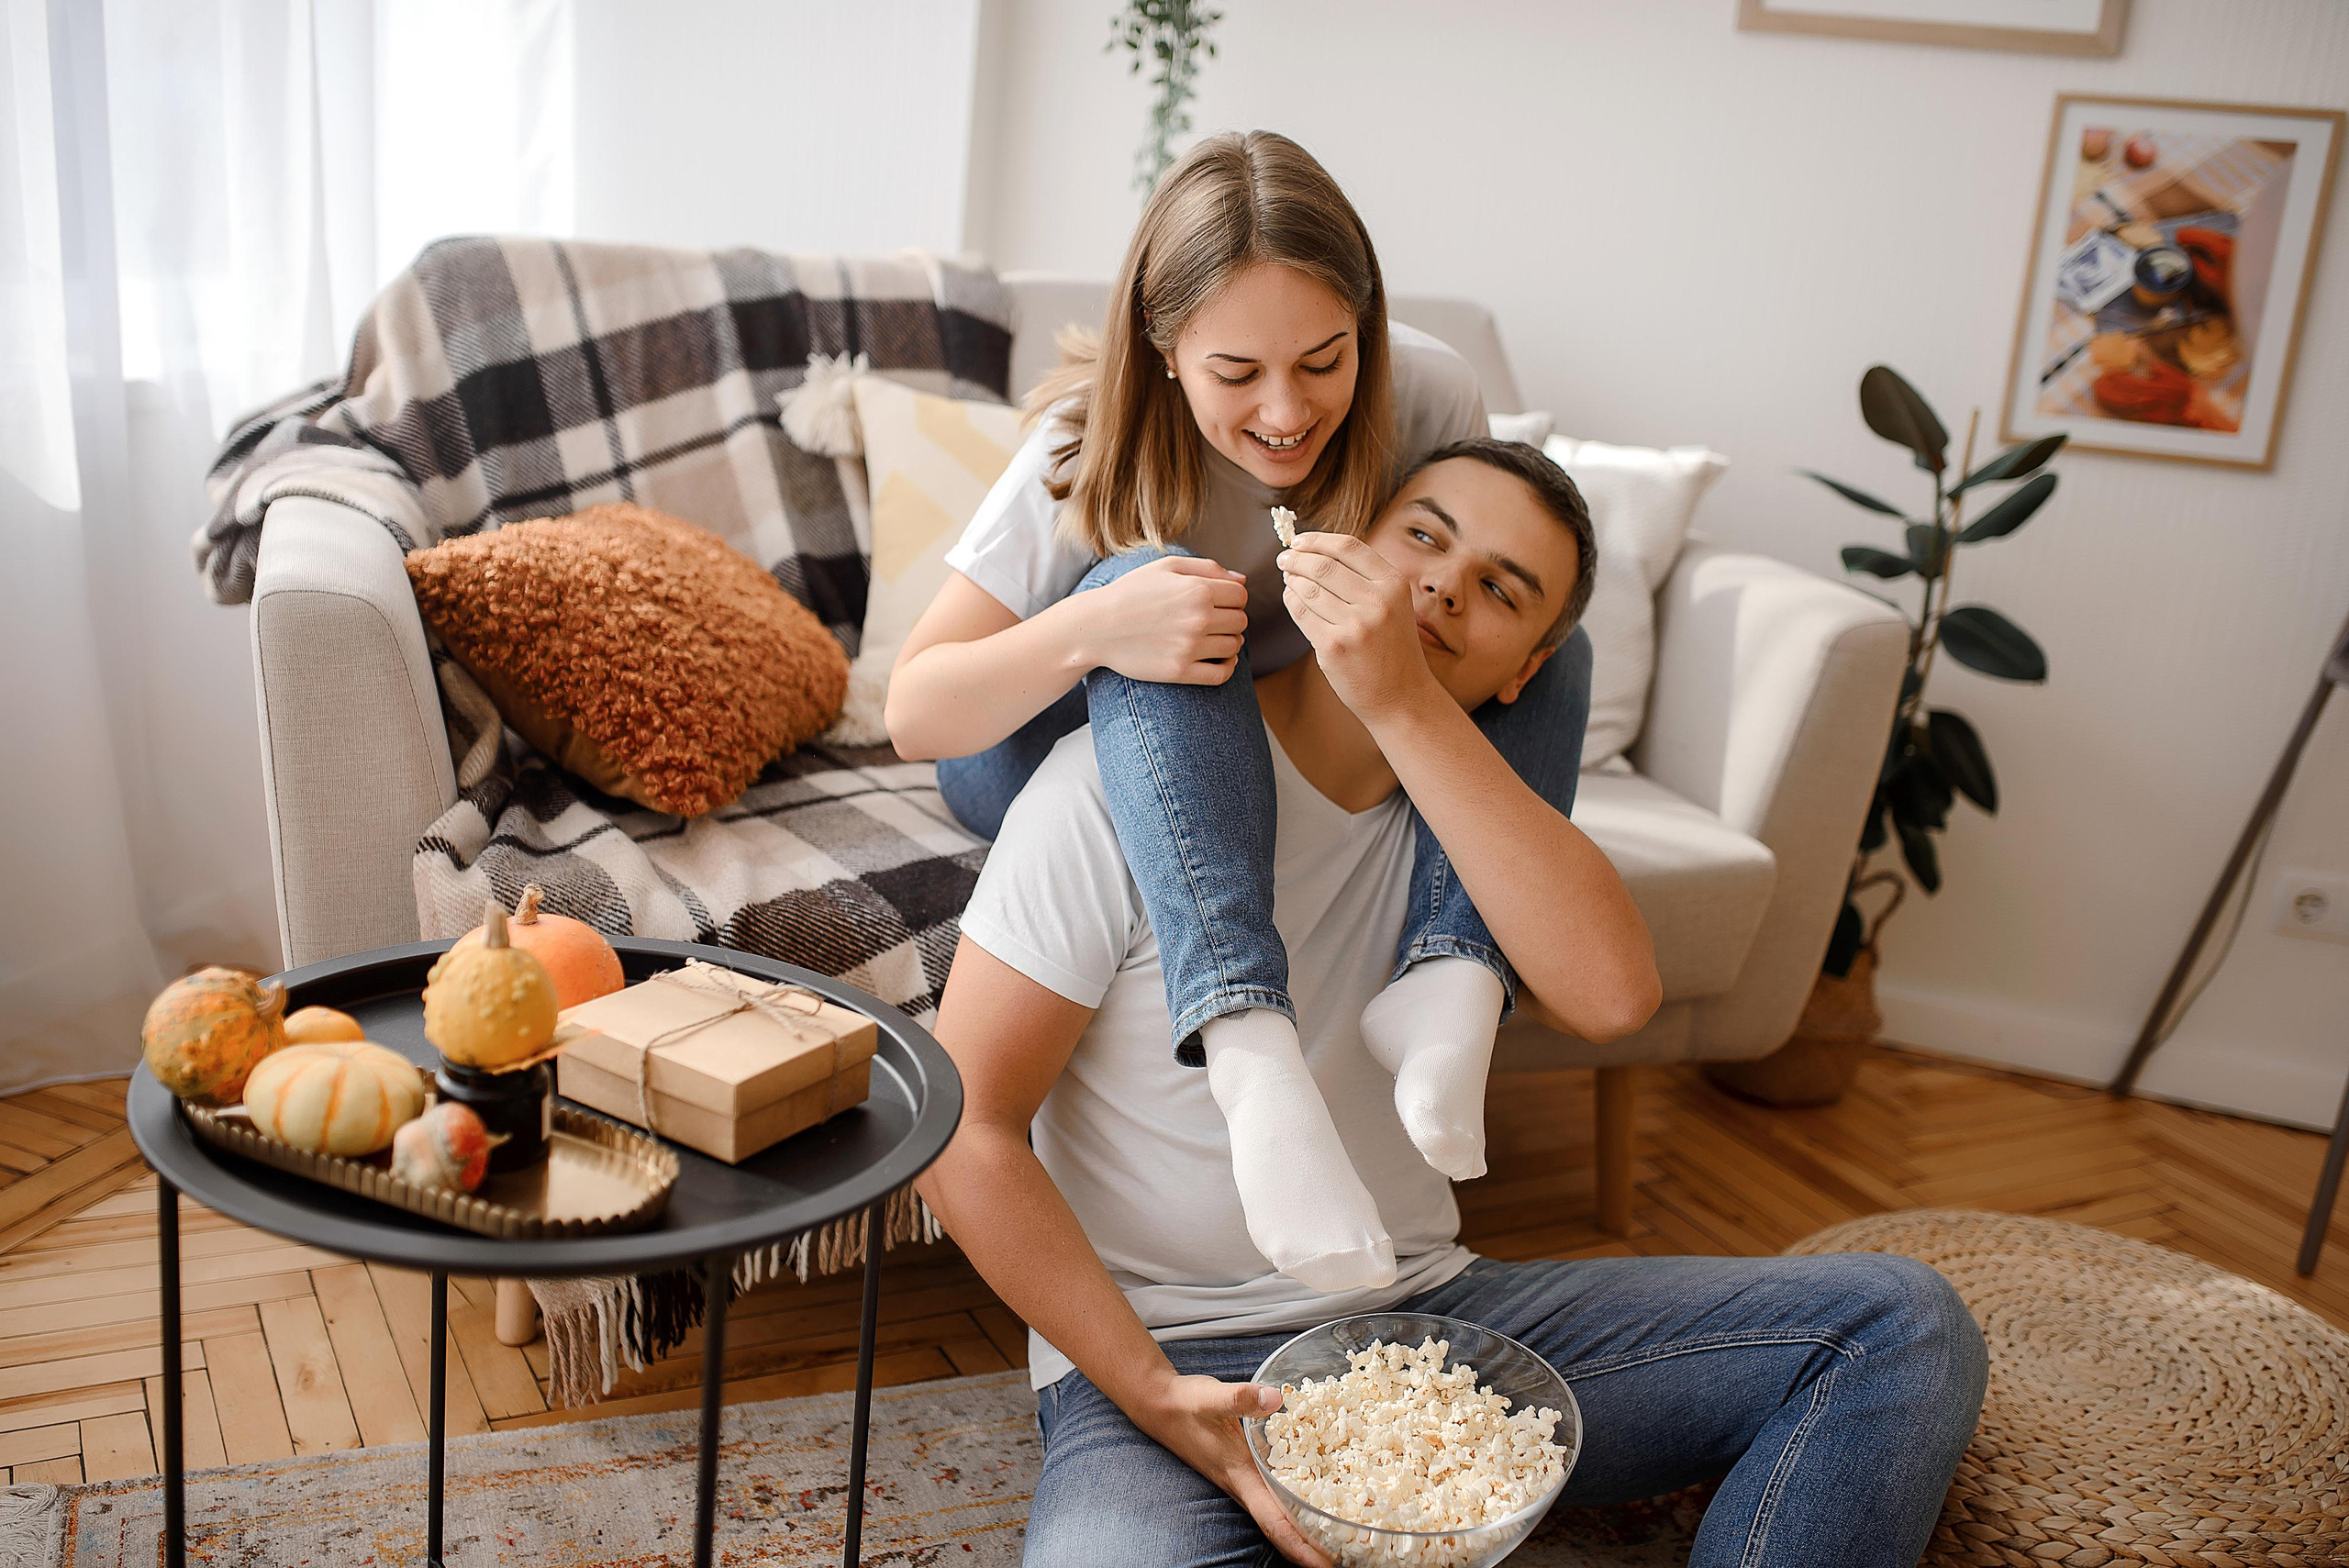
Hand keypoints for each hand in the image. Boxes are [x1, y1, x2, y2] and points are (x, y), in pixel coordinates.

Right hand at [1073, 556, 1251, 683]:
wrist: (1097, 627)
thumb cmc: (1131, 592)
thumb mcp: (1166, 566)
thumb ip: (1207, 568)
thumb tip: (1242, 580)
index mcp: (1197, 590)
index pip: (1240, 596)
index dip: (1232, 597)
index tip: (1217, 601)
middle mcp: (1198, 618)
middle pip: (1240, 621)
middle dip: (1230, 618)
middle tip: (1211, 620)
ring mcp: (1190, 647)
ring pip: (1234, 646)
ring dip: (1228, 641)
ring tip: (1210, 637)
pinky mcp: (1180, 671)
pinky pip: (1222, 674)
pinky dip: (1227, 667)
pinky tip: (1218, 659)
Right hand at [1133, 1373, 1332, 1566]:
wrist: (1160, 1405)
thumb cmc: (1185, 1404)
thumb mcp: (1211, 1397)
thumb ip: (1240, 1398)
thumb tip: (1276, 1399)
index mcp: (1241, 1478)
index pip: (1275, 1524)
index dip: (1302, 1548)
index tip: (1328, 1565)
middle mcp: (1245, 1487)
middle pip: (1282, 1530)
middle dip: (1313, 1549)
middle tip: (1351, 1556)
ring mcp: (1244, 1482)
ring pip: (1279, 1517)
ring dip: (1306, 1532)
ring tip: (1341, 1536)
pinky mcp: (1245, 1472)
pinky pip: (1275, 1499)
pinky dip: (1296, 1507)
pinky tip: (1316, 1497)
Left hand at [1279, 532, 1439, 721]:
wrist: (1401, 696)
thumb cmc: (1391, 647)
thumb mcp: (1393, 604)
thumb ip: (1363, 578)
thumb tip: (1314, 552)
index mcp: (1394, 584)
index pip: (1348, 547)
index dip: (1317, 540)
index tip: (1300, 540)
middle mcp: (1377, 601)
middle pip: (1323, 565)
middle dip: (1297, 558)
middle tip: (1284, 559)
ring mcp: (1355, 626)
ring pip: (1308, 589)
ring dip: (1291, 580)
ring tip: (1288, 579)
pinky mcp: (1334, 647)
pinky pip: (1301, 614)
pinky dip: (1291, 601)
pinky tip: (1291, 599)